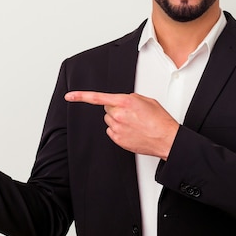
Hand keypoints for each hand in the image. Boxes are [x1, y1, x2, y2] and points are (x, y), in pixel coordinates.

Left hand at [64, 91, 178, 159]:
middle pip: (107, 108)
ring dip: (117, 120)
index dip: (81, 96)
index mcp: (125, 102)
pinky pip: (111, 131)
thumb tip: (123, 100)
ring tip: (134, 123)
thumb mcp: (146, 101)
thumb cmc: (160, 120)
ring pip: (109, 120)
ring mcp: (117, 128)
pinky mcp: (118, 140)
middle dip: (115, 108)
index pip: (97, 97)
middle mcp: (118, 115)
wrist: (166, 139)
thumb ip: (130, 98)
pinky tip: (132, 131)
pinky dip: (119, 130)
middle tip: (130, 113)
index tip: (69, 96)